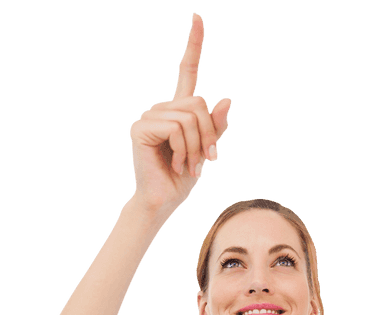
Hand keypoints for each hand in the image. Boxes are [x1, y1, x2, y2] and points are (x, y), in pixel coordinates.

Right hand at [128, 12, 230, 215]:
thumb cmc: (183, 179)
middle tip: (206, 162)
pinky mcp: (141, 128)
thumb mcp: (206, 151)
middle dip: (208, 135)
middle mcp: (163, 108)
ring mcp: (150, 117)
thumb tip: (227, 100)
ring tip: (188, 166)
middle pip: (199, 103)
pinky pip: (176, 128)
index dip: (194, 45)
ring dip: (197, 147)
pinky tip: (175, 164)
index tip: (198, 17)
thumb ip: (215, 128)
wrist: (163, 201)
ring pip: (190, 117)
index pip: (186, 71)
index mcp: (178, 110)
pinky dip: (183, 150)